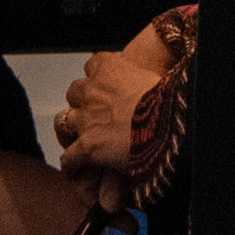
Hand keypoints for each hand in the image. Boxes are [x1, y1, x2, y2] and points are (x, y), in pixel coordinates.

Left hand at [58, 18, 179, 166]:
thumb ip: (150, 76)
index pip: (95, 64)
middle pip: (76, 91)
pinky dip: (72, 164)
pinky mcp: (87, 146)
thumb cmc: (169, 98)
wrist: (166, 122)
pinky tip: (76, 170)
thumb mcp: (161, 78)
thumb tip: (167, 74)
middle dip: (83, 101)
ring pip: (65, 121)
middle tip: (96, 112)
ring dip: (73, 129)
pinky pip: (70, 157)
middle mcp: (93, 90)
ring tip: (81, 139)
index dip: (100, 76)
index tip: (109, 83)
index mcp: (111, 68)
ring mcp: (87, 118)